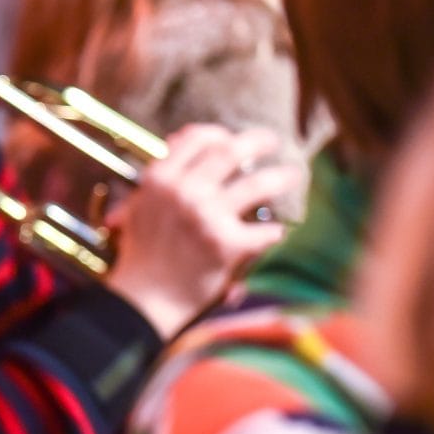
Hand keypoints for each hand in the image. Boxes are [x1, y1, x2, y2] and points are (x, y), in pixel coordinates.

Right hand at [106, 125, 293, 335]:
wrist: (142, 299)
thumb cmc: (141, 254)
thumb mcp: (140, 205)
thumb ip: (162, 174)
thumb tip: (180, 137)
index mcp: (159, 180)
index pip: (198, 138)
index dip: (220, 134)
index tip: (232, 138)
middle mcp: (183, 192)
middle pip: (232, 150)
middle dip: (260, 141)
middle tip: (274, 142)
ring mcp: (206, 217)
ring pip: (259, 183)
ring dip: (283, 177)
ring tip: (294, 175)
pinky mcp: (226, 245)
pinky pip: (264, 231)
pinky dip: (273, 232)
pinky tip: (274, 233)